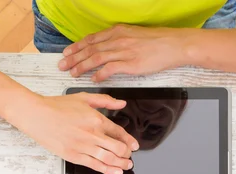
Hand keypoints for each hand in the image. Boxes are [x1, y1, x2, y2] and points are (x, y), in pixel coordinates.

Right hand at [14, 92, 138, 173]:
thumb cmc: (57, 107)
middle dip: (127, 154)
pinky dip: (108, 170)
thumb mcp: (83, 98)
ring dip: (121, 164)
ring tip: (126, 166)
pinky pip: (96, 165)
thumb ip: (105, 100)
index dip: (129, 141)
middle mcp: (93, 134)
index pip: (119, 132)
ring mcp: (84, 146)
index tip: (134, 146)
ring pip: (109, 159)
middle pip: (118, 148)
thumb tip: (121, 103)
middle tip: (129, 156)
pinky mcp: (75, 156)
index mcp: (96, 119)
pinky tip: (116, 172)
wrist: (37, 116)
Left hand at [58, 25, 189, 80]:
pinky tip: (93, 79)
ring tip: (73, 73)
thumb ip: (119, 42)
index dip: (77, 47)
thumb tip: (107, 50)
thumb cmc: (157, 44)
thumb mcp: (134, 37)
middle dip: (74, 57)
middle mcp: (118, 39)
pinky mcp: (131, 63)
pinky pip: (111, 68)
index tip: (66, 53)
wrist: (173, 45)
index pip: (92, 39)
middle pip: (90, 48)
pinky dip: (100, 74)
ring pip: (97, 58)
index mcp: (117, 32)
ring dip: (82, 66)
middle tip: (62, 65)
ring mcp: (124, 51)